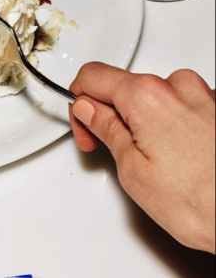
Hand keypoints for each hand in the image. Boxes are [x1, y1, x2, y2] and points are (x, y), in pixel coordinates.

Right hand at [70, 63, 215, 253]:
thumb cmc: (206, 204)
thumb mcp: (132, 171)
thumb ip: (106, 129)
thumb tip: (89, 110)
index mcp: (147, 95)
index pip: (92, 76)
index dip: (79, 102)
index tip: (84, 124)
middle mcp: (179, 86)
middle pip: (125, 86)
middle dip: (113, 113)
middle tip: (111, 148)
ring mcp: (206, 96)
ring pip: (157, 96)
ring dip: (148, 120)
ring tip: (155, 161)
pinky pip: (186, 106)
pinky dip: (176, 125)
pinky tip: (182, 158)